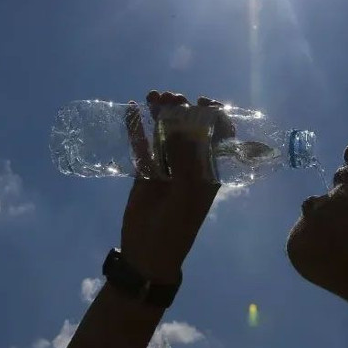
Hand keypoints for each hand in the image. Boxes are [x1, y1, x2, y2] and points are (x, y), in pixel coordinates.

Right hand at [121, 91, 233, 284]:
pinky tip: (130, 110)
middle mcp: (190, 165)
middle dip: (183, 109)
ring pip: (165, 134)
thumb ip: (186, 159)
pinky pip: (141, 146)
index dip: (214, 116)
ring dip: (160, 114)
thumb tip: (183, 125)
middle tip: (173, 96)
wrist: (149, 252)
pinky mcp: (144, 172)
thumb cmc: (177, 225)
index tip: (204, 101)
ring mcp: (166, 167)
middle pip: (189, 130)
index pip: (217, 137)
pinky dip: (136, 129)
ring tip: (153, 95)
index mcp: (209, 171)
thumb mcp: (188, 193)